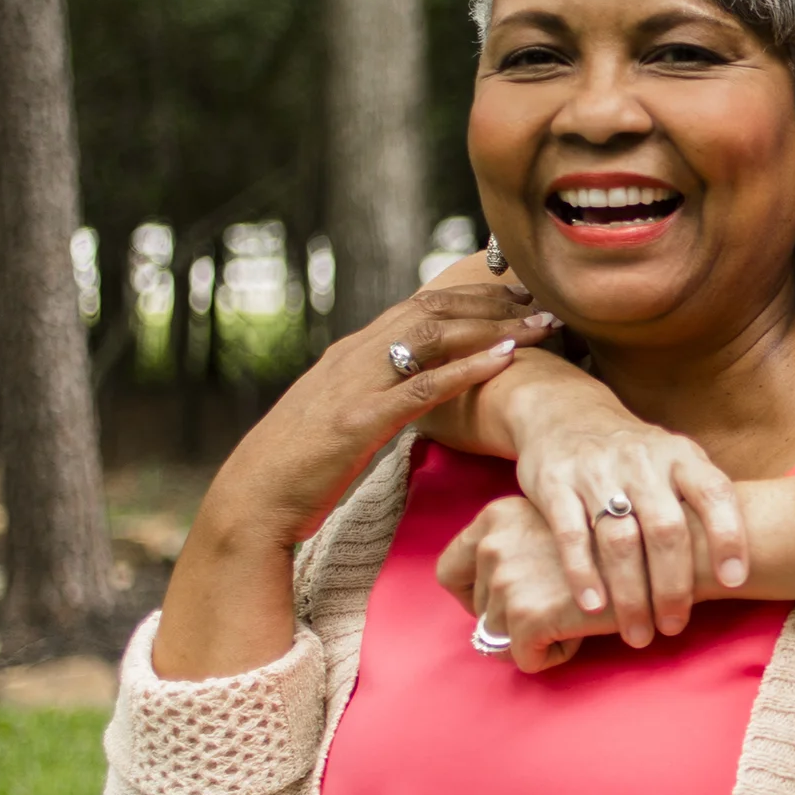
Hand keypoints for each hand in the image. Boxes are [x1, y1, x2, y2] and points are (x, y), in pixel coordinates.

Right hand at [212, 285, 563, 548]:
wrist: (253, 499)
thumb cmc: (301, 465)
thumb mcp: (343, 414)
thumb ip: (377, 393)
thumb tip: (418, 386)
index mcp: (351, 353)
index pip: (419, 306)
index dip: (471, 296)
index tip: (517, 295)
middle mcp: (354, 357)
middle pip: (433, 309)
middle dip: (491, 301)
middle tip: (541, 302)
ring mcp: (354, 385)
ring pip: (432, 337)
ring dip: (492, 328)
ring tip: (538, 327)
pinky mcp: (358, 421)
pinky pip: (421, 387)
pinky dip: (466, 370)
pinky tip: (504, 361)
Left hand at [436, 495, 625, 670]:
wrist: (669, 548)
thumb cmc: (622, 540)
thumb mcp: (557, 526)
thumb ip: (522, 546)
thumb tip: (498, 593)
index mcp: (496, 516)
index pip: (450, 572)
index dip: (475, 597)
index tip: (511, 603)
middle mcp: (493, 543)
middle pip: (480, 611)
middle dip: (517, 621)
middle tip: (564, 607)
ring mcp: (507, 578)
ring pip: (499, 638)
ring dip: (538, 637)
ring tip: (578, 614)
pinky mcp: (527, 614)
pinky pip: (524, 658)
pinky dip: (554, 655)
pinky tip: (583, 630)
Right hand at [490, 360, 745, 646]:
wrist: (567, 415)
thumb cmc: (638, 458)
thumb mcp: (677, 462)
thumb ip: (703, 502)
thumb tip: (744, 563)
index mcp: (682, 455)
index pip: (715, 493)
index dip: (729, 536)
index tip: (734, 582)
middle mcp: (643, 460)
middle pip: (666, 529)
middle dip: (674, 585)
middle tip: (674, 626)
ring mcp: (597, 470)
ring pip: (620, 539)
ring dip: (631, 593)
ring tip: (639, 632)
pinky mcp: (555, 483)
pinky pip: (571, 535)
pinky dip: (583, 574)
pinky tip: (594, 608)